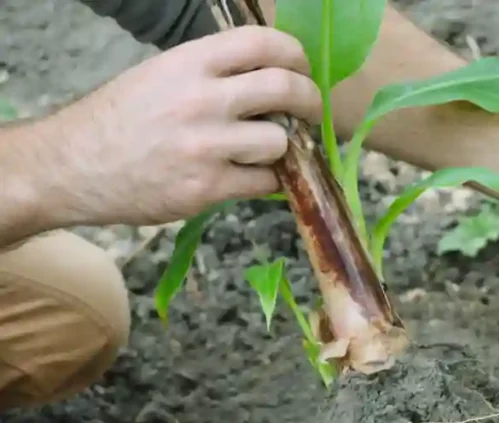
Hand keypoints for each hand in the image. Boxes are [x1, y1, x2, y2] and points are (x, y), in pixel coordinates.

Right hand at [38, 26, 321, 226]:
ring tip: (264, 150)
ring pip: (280, 142)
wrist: (71, 167)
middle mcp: (202, 99)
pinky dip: (267, 181)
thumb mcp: (162, 75)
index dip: (295, 55)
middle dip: (310, 101)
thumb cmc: (119, 119)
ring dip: (282, 148)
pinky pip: (264, 182)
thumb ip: (214, 73)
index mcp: (190, 63)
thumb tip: (273, 77)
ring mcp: (206, 146)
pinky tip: (252, 176)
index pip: (263, 42)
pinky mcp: (206, 188)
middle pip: (286, 89)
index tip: (301, 70)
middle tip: (310, 112)